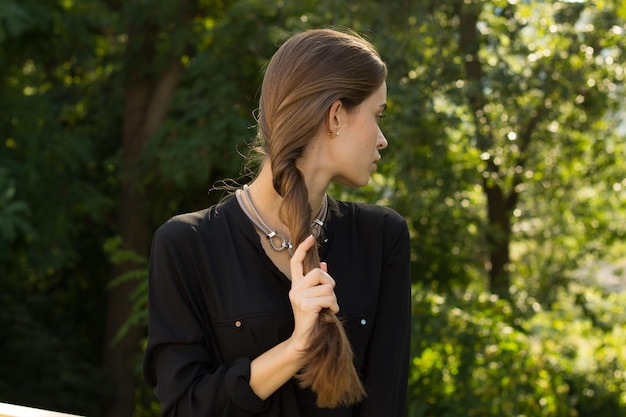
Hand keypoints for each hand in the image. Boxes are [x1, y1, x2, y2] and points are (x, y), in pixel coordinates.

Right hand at [288, 235, 338, 353]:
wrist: (305, 339)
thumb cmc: (312, 318)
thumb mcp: (315, 297)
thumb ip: (318, 282)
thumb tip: (324, 264)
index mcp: (296, 285)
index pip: (296, 262)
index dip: (302, 249)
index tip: (310, 238)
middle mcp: (295, 289)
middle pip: (318, 272)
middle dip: (330, 283)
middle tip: (329, 297)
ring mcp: (299, 297)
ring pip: (327, 287)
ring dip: (333, 299)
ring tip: (328, 308)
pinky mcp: (306, 305)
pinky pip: (328, 298)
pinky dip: (333, 306)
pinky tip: (328, 312)